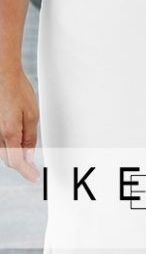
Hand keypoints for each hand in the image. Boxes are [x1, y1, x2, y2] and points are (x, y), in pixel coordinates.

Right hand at [0, 66, 39, 182]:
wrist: (3, 75)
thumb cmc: (18, 91)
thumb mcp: (31, 113)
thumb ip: (29, 137)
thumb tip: (29, 156)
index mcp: (9, 133)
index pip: (18, 162)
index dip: (26, 173)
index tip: (34, 178)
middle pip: (9, 159)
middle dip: (21, 165)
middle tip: (33, 169)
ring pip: (3, 152)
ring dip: (14, 155)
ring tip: (26, 154)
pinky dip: (7, 146)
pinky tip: (16, 142)